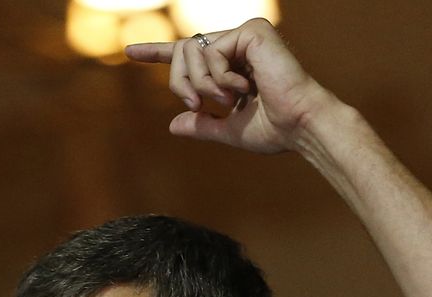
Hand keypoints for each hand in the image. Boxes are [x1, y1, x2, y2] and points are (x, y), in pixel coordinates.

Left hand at [124, 18, 340, 154]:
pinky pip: (210, 50)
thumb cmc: (275, 130)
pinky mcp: (251, 31)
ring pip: (191, 50)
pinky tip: (244, 87)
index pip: (189, 54)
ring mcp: (244, 35)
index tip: (131, 51)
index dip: (158, 52)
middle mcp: (238, 44)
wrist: (300, 127)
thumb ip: (203, 124)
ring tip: (229, 99)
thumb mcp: (230, 130)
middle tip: (199, 105)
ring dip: (202, 83)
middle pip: (182, 52)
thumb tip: (173, 124)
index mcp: (233, 65)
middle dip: (180, 82)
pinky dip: (219, 77)